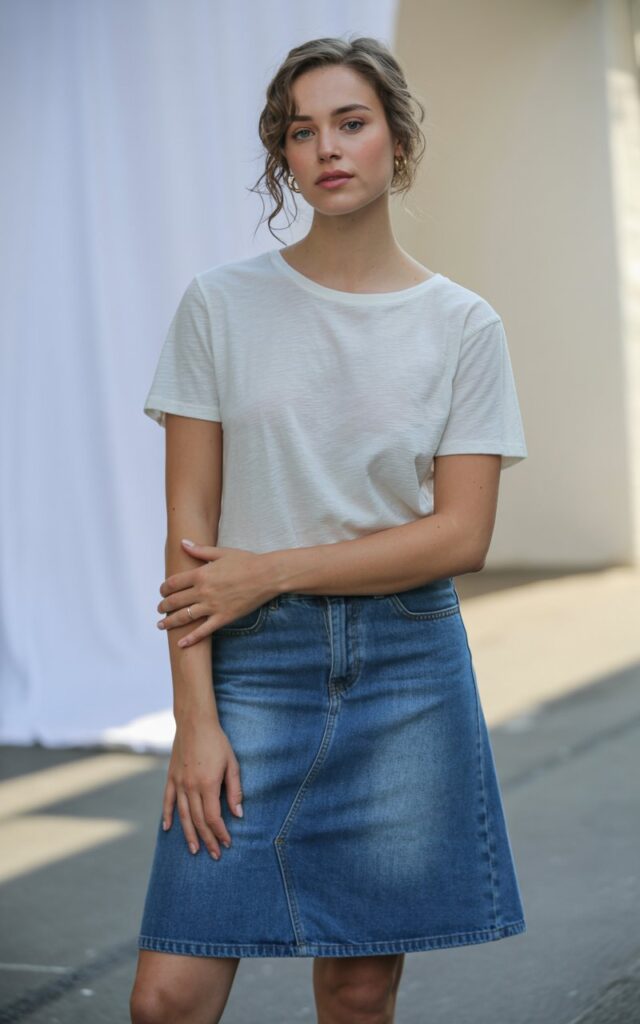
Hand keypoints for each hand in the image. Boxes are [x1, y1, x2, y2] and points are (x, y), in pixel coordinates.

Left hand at [156, 538, 276, 646]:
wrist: (267, 576)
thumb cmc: (246, 562)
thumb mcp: (221, 553)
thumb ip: (200, 550)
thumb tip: (183, 543)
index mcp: (201, 574)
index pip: (173, 583)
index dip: (164, 588)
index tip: (162, 592)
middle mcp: (203, 591)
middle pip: (175, 601)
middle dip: (164, 606)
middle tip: (160, 609)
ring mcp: (212, 606)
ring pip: (184, 617)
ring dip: (170, 622)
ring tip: (161, 624)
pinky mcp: (223, 618)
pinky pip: (203, 631)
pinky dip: (191, 638)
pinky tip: (181, 643)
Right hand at [162, 716, 243, 858]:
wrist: (195, 723)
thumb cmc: (217, 742)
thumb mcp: (232, 764)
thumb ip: (235, 790)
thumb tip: (238, 814)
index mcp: (207, 784)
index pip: (213, 817)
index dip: (220, 832)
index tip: (228, 843)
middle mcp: (191, 787)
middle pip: (198, 821)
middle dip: (208, 839)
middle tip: (214, 854)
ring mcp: (179, 783)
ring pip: (183, 816)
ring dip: (189, 835)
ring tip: (194, 850)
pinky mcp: (171, 777)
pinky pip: (168, 801)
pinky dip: (168, 816)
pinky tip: (168, 828)